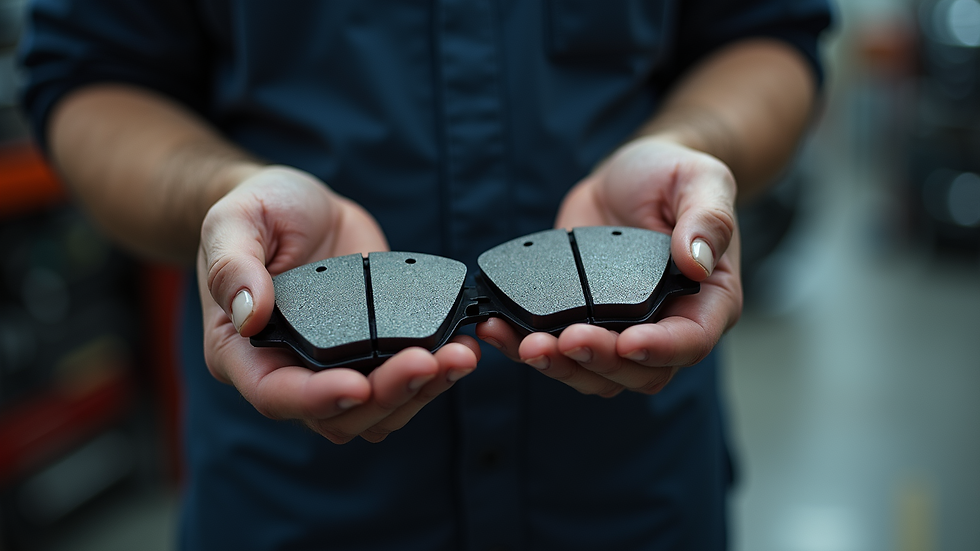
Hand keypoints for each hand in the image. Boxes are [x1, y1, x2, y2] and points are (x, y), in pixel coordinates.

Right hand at [197, 166, 479, 442]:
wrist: (299, 204)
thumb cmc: (257, 210)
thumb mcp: (233, 221)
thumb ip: (233, 264)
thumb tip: (248, 313)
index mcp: (242, 351)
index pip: (275, 395)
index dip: (316, 399)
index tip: (357, 385)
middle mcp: (289, 370)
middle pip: (338, 415)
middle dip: (387, 394)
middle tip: (427, 361)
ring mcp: (335, 365)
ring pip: (378, 411)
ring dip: (421, 392)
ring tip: (458, 358)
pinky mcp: (373, 350)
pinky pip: (403, 383)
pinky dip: (435, 376)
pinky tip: (462, 350)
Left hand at [476, 138, 741, 395]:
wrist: (627, 175)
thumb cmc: (673, 176)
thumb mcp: (702, 180)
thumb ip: (707, 218)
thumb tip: (697, 261)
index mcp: (706, 302)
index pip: (690, 342)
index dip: (661, 350)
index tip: (627, 342)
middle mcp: (664, 326)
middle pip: (638, 373)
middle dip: (600, 362)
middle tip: (565, 340)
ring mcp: (618, 329)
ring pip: (594, 375)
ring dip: (559, 367)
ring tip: (526, 345)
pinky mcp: (577, 319)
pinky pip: (555, 350)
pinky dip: (523, 347)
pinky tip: (497, 328)